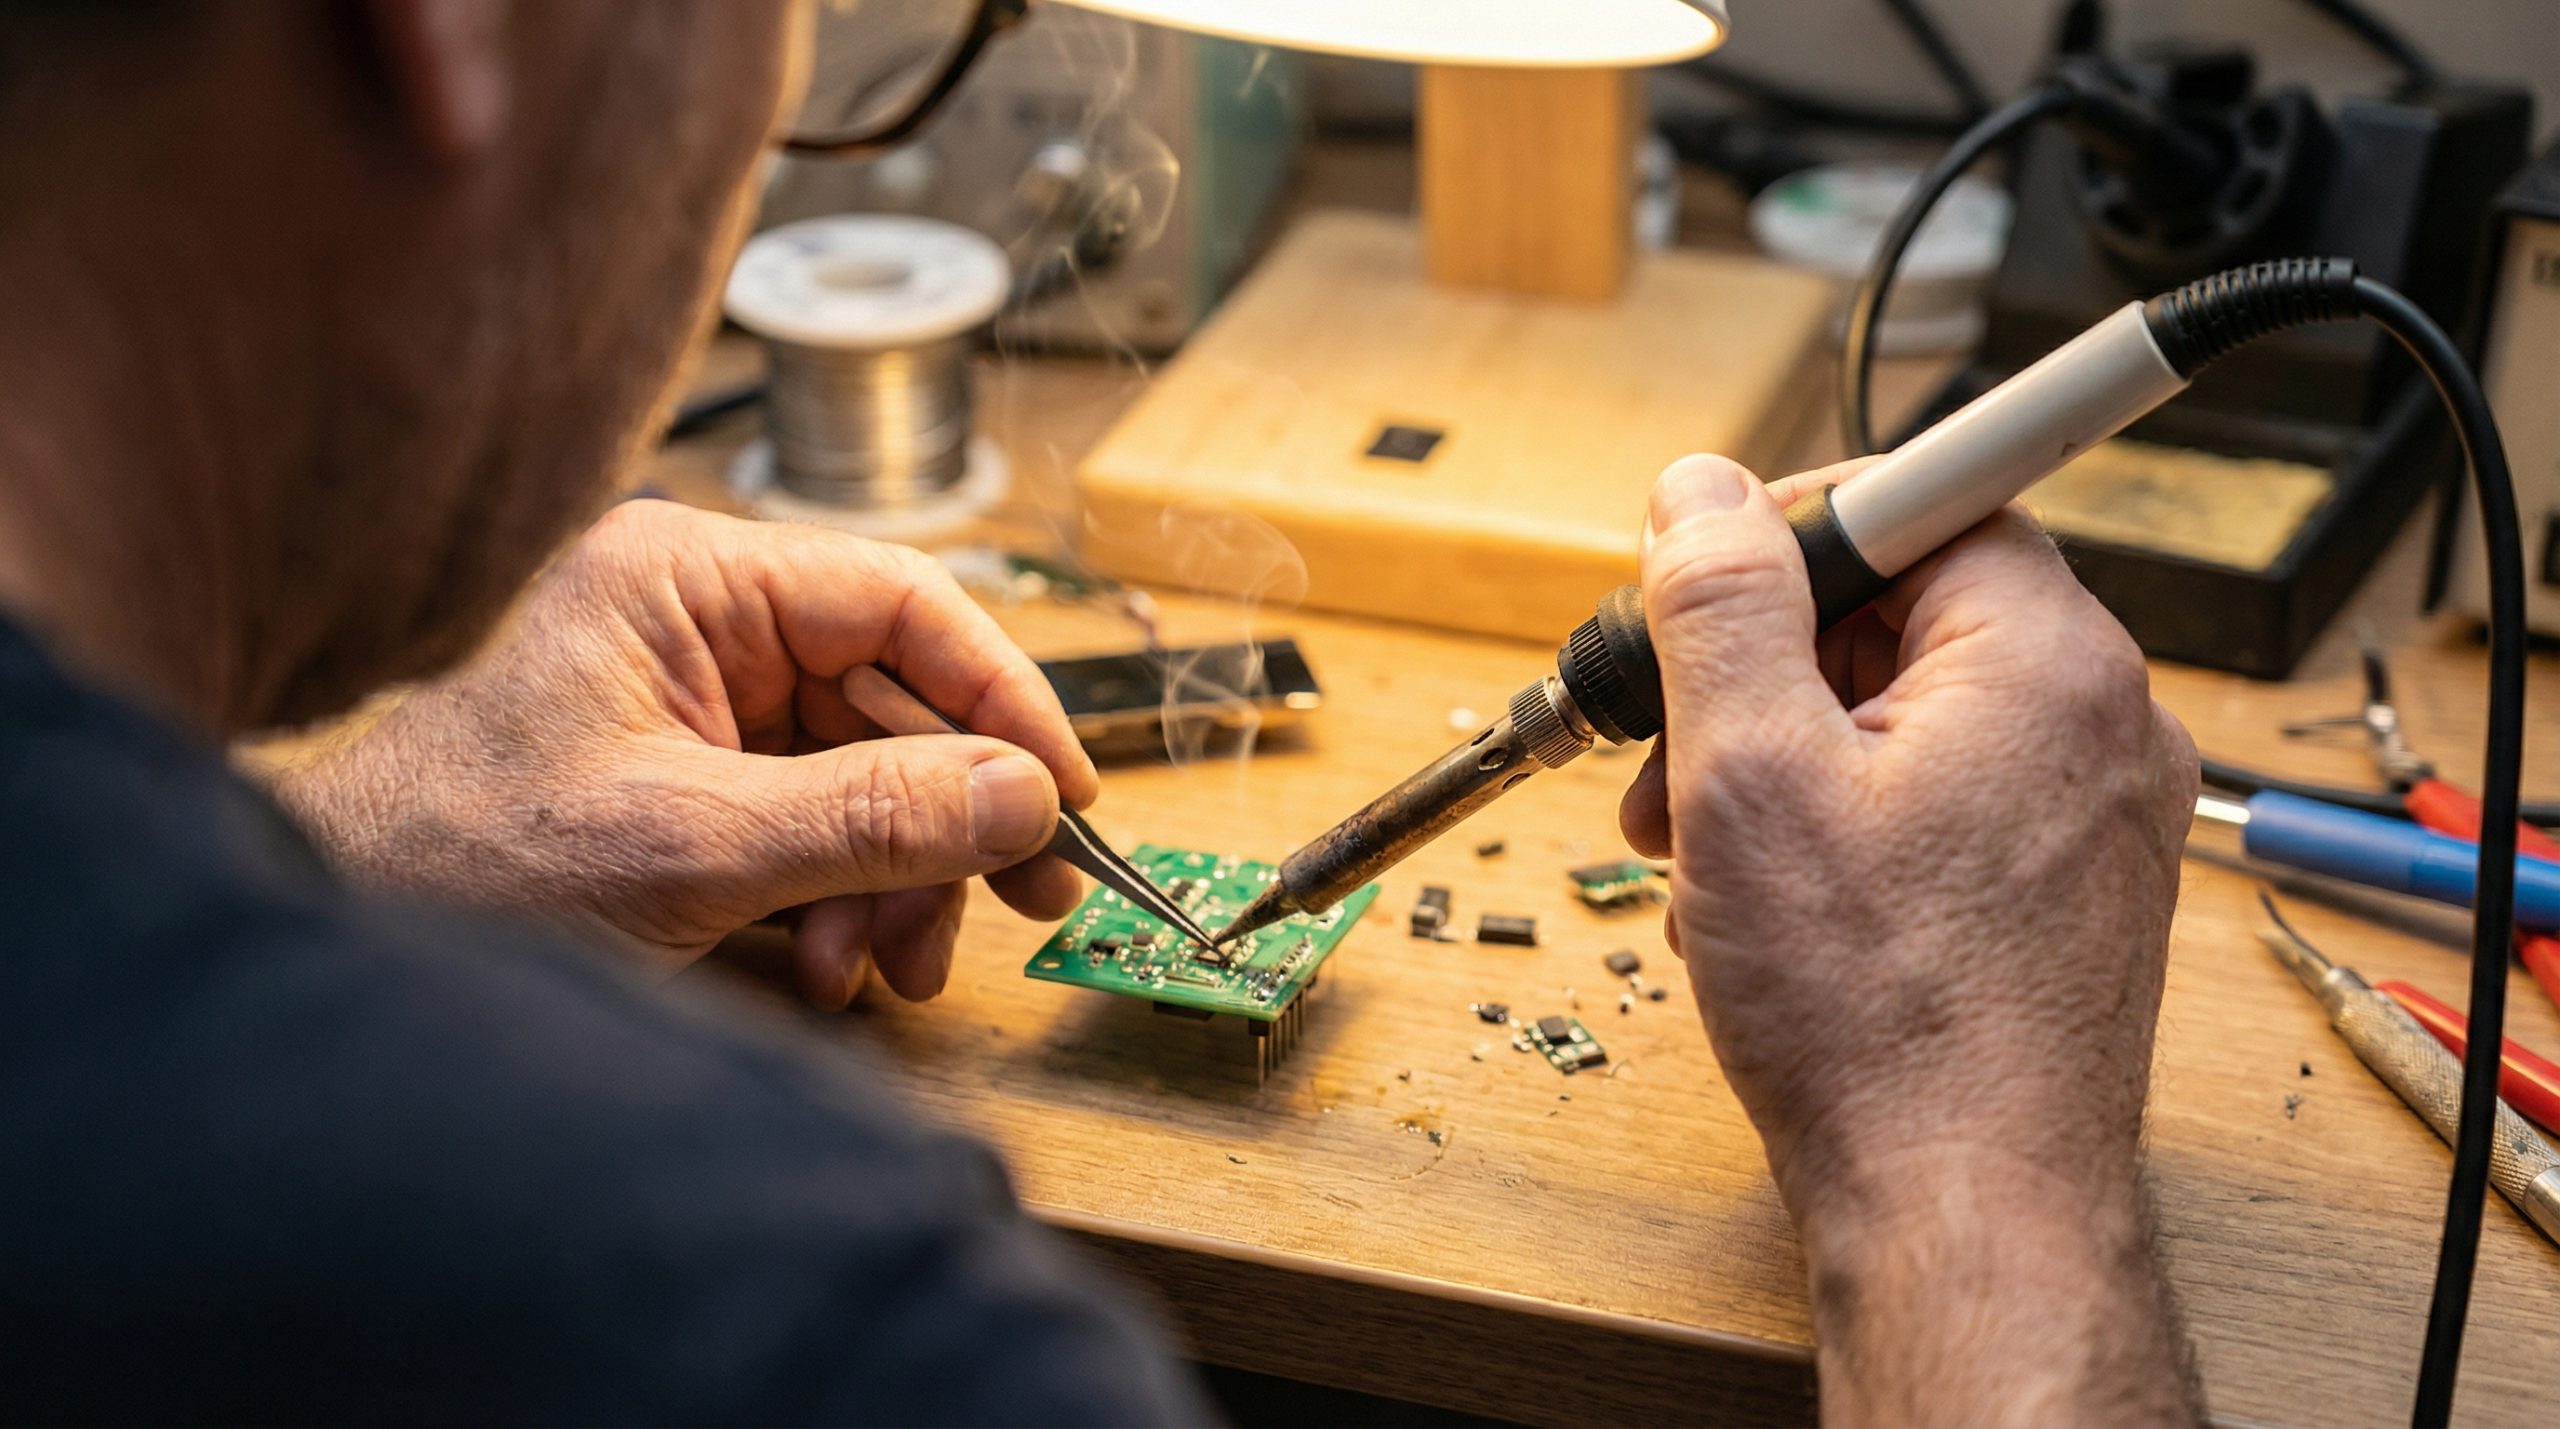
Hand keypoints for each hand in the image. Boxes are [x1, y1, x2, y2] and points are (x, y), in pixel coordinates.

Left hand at [266, 500, 1097, 1009]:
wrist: (349, 935)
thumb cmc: (465, 861)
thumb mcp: (696, 847)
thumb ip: (874, 818)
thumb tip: (1025, 799)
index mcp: (688, 579)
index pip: (902, 603)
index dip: (1002, 698)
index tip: (1063, 791)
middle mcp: (703, 623)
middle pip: (896, 700)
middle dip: (949, 821)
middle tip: (1021, 902)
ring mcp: (701, 701)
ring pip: (870, 774)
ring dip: (896, 881)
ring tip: (883, 967)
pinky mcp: (697, 776)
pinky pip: (822, 822)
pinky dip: (845, 899)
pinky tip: (829, 963)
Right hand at [1619, 455, 2200, 1424]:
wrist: (1964, 1208)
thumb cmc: (1876, 1018)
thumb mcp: (1749, 774)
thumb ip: (1722, 605)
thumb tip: (1701, 491)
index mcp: (2046, 660)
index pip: (1919, 504)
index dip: (1787, 536)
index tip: (1698, 591)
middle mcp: (2099, 722)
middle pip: (1905, 616)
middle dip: (1762, 674)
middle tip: (1671, 752)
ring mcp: (2092, 814)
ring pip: (1911, 717)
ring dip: (1786, 761)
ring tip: (1706, 852)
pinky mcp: (2066, 889)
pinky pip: (1940, 802)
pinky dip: (1843, 828)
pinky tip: (1773, 905)